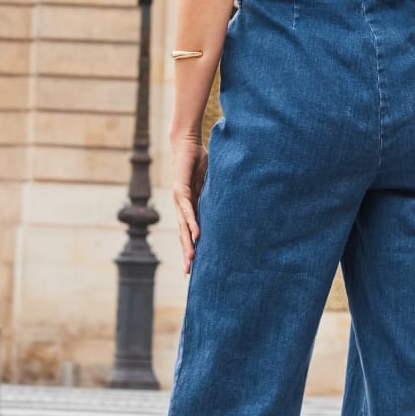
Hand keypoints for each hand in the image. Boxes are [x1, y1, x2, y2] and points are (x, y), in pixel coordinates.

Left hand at [171, 137, 208, 275]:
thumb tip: (235, 204)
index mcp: (190, 207)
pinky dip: (192, 222)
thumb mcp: (212, 183)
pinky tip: (196, 235)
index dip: (191, 248)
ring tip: (192, 259)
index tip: (194, 266)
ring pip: (183, 226)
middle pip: (184, 234)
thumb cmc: (199, 161)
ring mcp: (179, 199)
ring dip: (188, 243)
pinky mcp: (180, 189)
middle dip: (187, 253)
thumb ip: (218, 195)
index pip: (190, 231)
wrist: (186, 142)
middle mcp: (182, 206)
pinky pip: (187, 209)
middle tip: (189, 273)